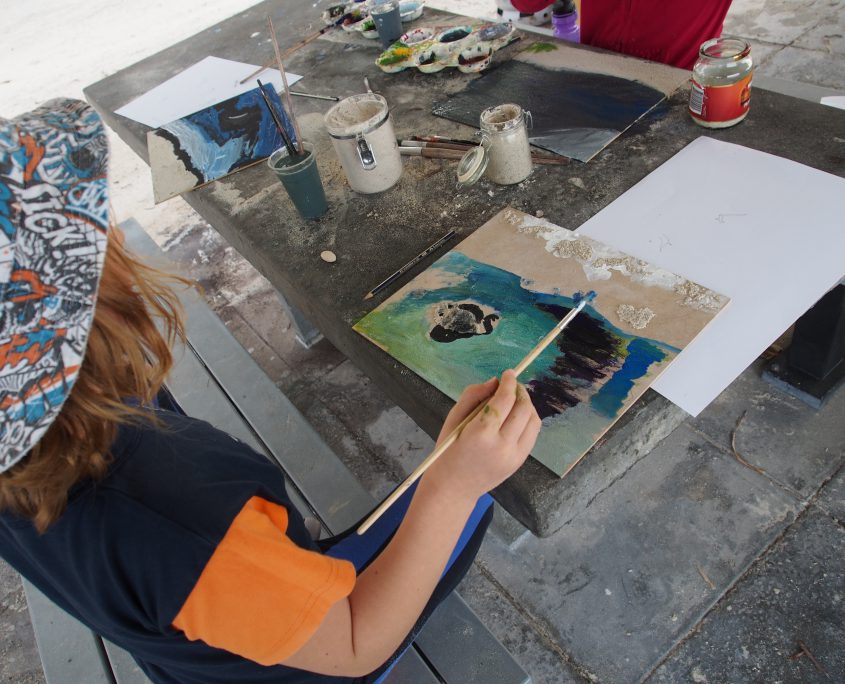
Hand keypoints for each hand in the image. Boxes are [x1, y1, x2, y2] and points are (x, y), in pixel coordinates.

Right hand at [425, 370, 541, 500]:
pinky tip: (517, 416)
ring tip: (515, 399)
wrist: (454, 487)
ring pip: (533, 421)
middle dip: (520, 392)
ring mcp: (514, 456)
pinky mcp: (520, 462)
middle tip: (512, 385)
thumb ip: (473, 395)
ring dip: (527, 405)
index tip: (509, 373)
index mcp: (480, 433)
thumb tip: (495, 382)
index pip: (504, 400)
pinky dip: (528, 420)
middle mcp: (502, 445)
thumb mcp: (453, 418)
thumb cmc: (448, 450)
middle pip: (523, 409)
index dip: (509, 383)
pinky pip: (532, 434)